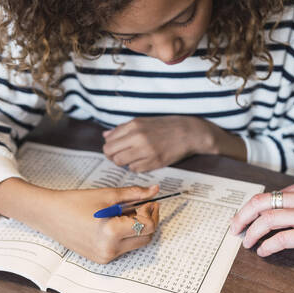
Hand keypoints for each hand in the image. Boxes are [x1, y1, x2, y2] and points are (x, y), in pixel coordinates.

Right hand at [0, 179, 159, 262]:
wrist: (49, 215)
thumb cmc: (75, 202)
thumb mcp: (108, 195)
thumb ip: (135, 194)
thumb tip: (155, 190)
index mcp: (112, 233)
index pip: (148, 226)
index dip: (152, 211)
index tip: (149, 200)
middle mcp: (110, 250)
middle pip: (146, 237)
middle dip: (149, 220)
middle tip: (144, 204)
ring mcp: (105, 257)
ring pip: (136, 243)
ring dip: (138, 227)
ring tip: (127, 211)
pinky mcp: (101, 259)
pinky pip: (124, 247)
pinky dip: (127, 234)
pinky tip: (117, 221)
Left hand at [102, 116, 245, 171]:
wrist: (188, 132)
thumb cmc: (165, 126)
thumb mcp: (142, 122)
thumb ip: (122, 129)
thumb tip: (105, 136)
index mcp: (134, 125)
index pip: (109, 141)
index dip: (109, 147)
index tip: (115, 149)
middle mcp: (138, 138)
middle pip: (111, 153)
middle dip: (113, 156)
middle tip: (120, 156)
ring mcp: (146, 151)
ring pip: (121, 162)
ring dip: (124, 162)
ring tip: (132, 158)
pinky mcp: (154, 162)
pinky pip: (135, 169)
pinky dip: (136, 166)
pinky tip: (143, 160)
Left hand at [230, 180, 293, 257]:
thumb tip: (279, 210)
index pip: (267, 195)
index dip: (249, 208)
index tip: (241, 218)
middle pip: (260, 203)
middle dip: (241, 216)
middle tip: (234, 229)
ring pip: (267, 220)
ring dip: (252, 233)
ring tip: (247, 243)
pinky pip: (282, 238)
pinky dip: (268, 246)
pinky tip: (264, 252)